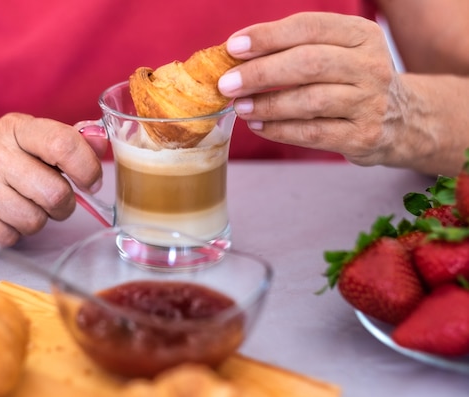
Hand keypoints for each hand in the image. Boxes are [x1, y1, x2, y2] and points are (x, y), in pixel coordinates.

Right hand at [0, 113, 102, 246]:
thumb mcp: (29, 138)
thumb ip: (68, 140)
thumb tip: (101, 140)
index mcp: (15, 128)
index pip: (63, 144)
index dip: (87, 168)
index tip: (90, 182)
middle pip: (54, 193)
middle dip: (63, 204)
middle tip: (55, 200)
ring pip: (34, 221)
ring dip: (38, 220)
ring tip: (23, 205)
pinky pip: (10, 238)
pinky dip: (13, 234)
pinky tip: (3, 217)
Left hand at [218, 12, 401, 166]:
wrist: (403, 120)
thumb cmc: (353, 81)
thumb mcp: (340, 53)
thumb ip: (298, 48)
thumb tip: (238, 55)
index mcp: (361, 35)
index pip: (309, 27)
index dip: (268, 36)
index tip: (233, 47)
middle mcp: (370, 65)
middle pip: (309, 63)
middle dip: (261, 72)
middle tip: (227, 83)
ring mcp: (370, 102)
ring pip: (310, 101)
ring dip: (267, 104)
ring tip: (239, 107)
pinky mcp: (362, 136)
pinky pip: (313, 133)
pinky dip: (280, 130)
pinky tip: (258, 126)